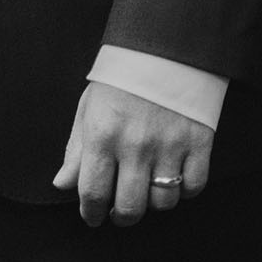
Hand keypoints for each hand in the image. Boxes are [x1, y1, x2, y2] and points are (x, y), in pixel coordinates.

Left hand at [52, 82, 212, 227]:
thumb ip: (76, 150)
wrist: (164, 45)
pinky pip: (193, 187)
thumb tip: (63, 184)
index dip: (91, 213)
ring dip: (153, 202)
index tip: (93, 216)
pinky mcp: (199, 142)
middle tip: (120, 211)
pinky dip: (184, 190)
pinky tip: (173, 176)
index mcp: (102, 134)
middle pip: (130, 208)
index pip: (93, 194)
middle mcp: (135, 144)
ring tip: (146, 188)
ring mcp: (169, 145)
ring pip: (163, 203)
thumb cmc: (121, 77)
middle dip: (122, 216)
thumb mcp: (89, 107)